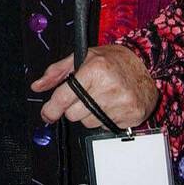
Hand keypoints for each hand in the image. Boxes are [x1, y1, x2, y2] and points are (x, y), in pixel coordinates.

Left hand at [34, 46, 157, 129]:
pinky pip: (106, 127)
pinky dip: (104, 119)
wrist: (146, 65)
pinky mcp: (133, 116)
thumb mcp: (82, 57)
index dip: (51, 108)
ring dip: (88, 115)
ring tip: (99, 99)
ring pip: (88, 123)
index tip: (46, 114)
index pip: (65, 97)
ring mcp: (122, 104)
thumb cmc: (112, 60)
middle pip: (74, 114)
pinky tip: (111, 105)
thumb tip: (37, 86)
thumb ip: (56, 72)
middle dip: (73, 108)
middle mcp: (109, 87)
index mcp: (94, 70)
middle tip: (82, 97)